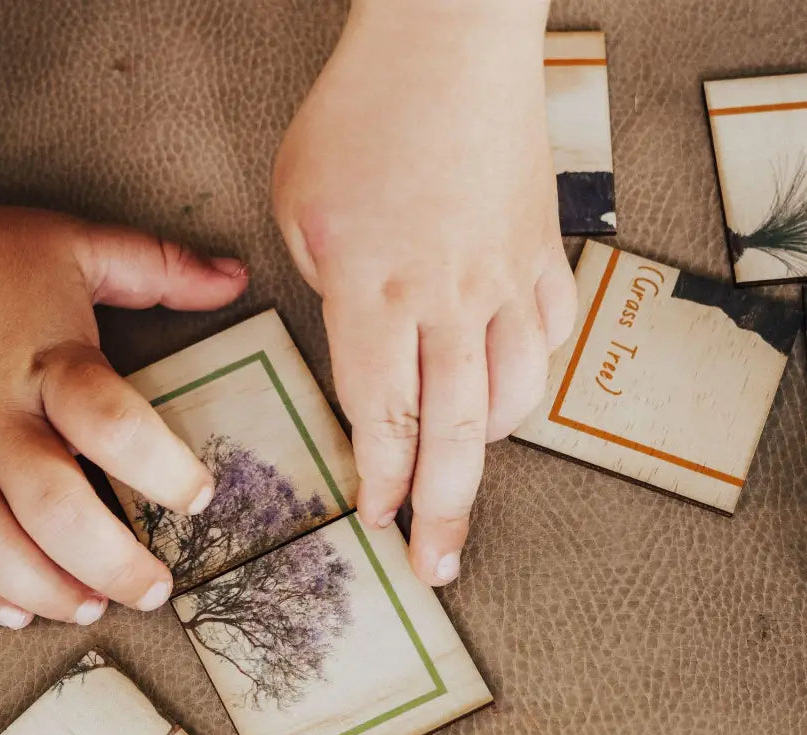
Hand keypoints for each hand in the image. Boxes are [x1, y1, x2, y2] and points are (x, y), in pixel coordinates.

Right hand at [0, 199, 247, 626]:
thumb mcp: (74, 246)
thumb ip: (159, 266)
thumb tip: (235, 279)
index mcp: (46, 364)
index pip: (112, 425)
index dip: (163, 470)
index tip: (197, 498)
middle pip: (54, 509)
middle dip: (113, 564)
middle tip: (154, 590)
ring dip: (47, 589)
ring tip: (90, 607)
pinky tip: (13, 611)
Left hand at [273, 0, 575, 585]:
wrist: (448, 41)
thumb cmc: (363, 115)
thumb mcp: (300, 210)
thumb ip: (325, 292)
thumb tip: (354, 340)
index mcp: (374, 298)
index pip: (383, 422)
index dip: (382, 484)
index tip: (378, 522)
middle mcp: (446, 304)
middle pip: (453, 438)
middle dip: (443, 515)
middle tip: (438, 567)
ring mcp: (504, 282)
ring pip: (512, 398)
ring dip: (488, 449)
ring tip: (467, 471)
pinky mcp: (543, 253)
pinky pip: (548, 337)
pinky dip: (529, 374)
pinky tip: (509, 385)